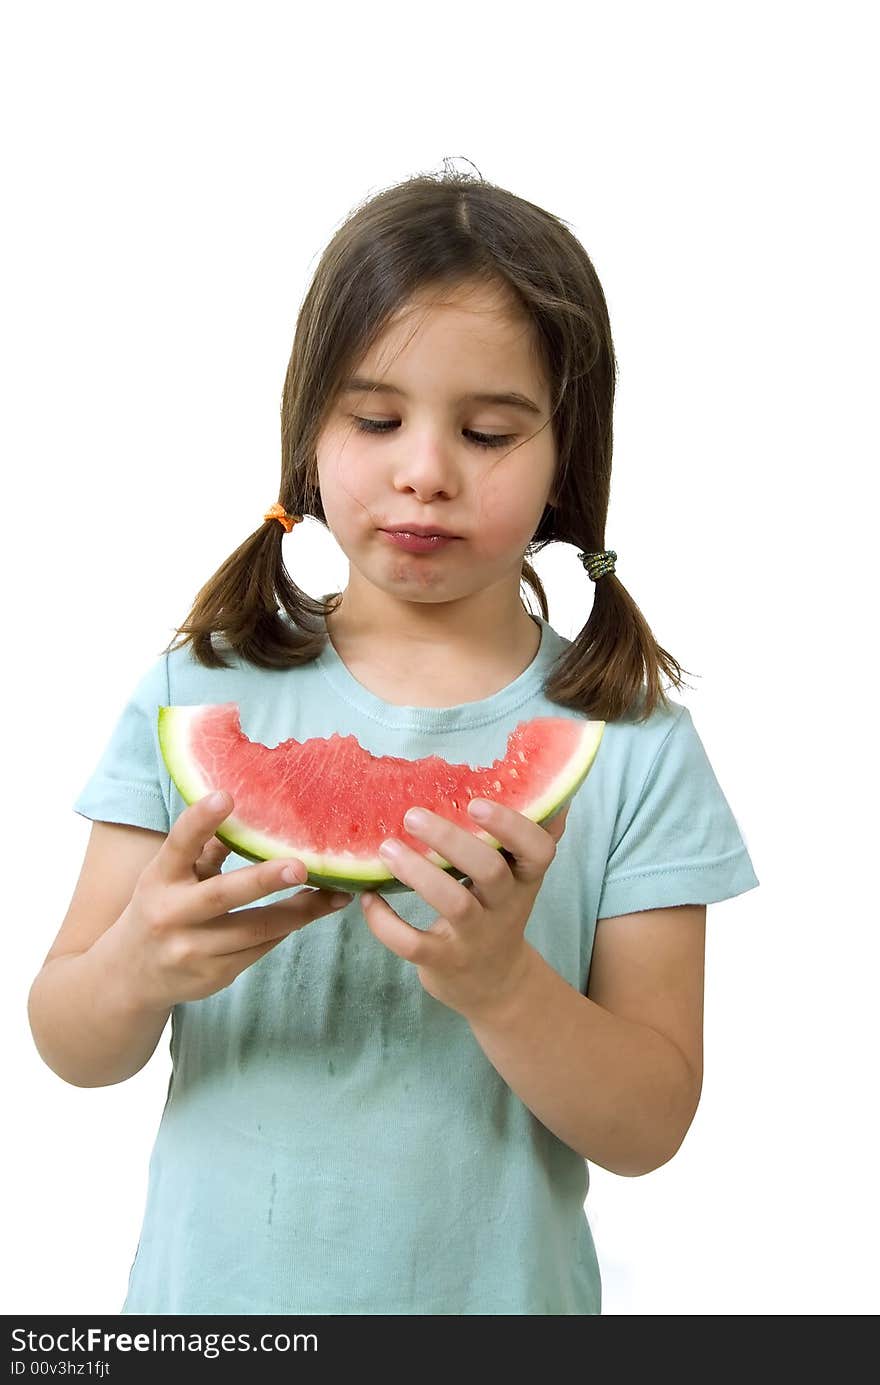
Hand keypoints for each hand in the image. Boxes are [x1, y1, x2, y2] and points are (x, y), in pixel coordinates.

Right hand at [112, 792, 352, 1010]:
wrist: (131, 977)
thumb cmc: (162, 907)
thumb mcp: (170, 875)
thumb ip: (204, 847)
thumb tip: (246, 808)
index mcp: (160, 878)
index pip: (179, 845)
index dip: (200, 820)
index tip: (226, 796)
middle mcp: (171, 913)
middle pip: (223, 895)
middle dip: (264, 880)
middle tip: (302, 866)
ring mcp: (192, 949)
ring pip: (255, 929)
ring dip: (300, 911)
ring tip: (334, 894)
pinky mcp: (213, 976)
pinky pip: (259, 949)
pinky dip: (286, 930)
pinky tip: (310, 914)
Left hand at [360, 798, 570, 1021]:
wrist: (495, 984)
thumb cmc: (498, 913)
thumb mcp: (519, 878)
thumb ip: (526, 839)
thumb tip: (555, 794)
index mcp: (524, 879)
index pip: (539, 850)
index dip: (512, 825)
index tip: (477, 802)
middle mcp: (504, 907)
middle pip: (489, 870)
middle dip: (452, 840)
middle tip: (412, 815)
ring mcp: (474, 937)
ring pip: (453, 903)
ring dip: (417, 873)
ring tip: (386, 848)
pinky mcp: (443, 962)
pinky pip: (414, 944)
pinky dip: (386, 922)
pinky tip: (369, 897)